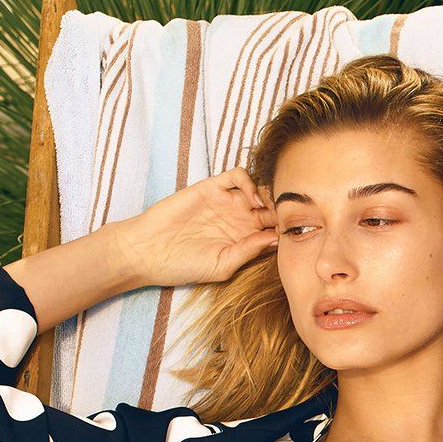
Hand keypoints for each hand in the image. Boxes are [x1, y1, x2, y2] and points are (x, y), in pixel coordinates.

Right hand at [109, 167, 278, 286]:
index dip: (289, 229)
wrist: (146, 251)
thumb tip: (277, 238)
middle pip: (273, 206)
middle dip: (285, 209)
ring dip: (271, 194)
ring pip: (260, 188)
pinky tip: (252, 200)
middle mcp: (239, 219)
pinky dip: (250, 182)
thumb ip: (249, 251)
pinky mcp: (211, 188)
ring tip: (272, 208)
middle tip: (291, 216)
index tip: (296, 235)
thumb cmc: (182, 265)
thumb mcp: (222, 265)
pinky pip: (237, 176)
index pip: (277, 228)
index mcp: (246, 240)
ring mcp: (226, 202)